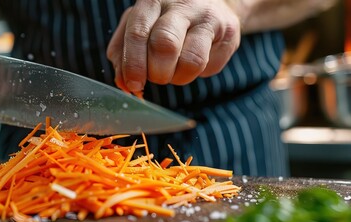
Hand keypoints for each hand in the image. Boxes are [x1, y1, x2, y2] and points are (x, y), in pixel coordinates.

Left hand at [107, 0, 240, 93]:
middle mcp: (181, 4)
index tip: (133, 84)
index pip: (138, 33)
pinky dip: (198, 74)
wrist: (210, 4)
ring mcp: (208, 16)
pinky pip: (210, 66)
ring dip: (178, 78)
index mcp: (152, 1)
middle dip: (157, 72)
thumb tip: (122, 82)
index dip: (134, 64)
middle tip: (157, 77)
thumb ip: (122, 53)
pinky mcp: (229, 31)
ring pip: (191, 61)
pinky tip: (195, 60)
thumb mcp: (138, 27)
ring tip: (176, 71)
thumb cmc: (165, 20)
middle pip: (165, 45)